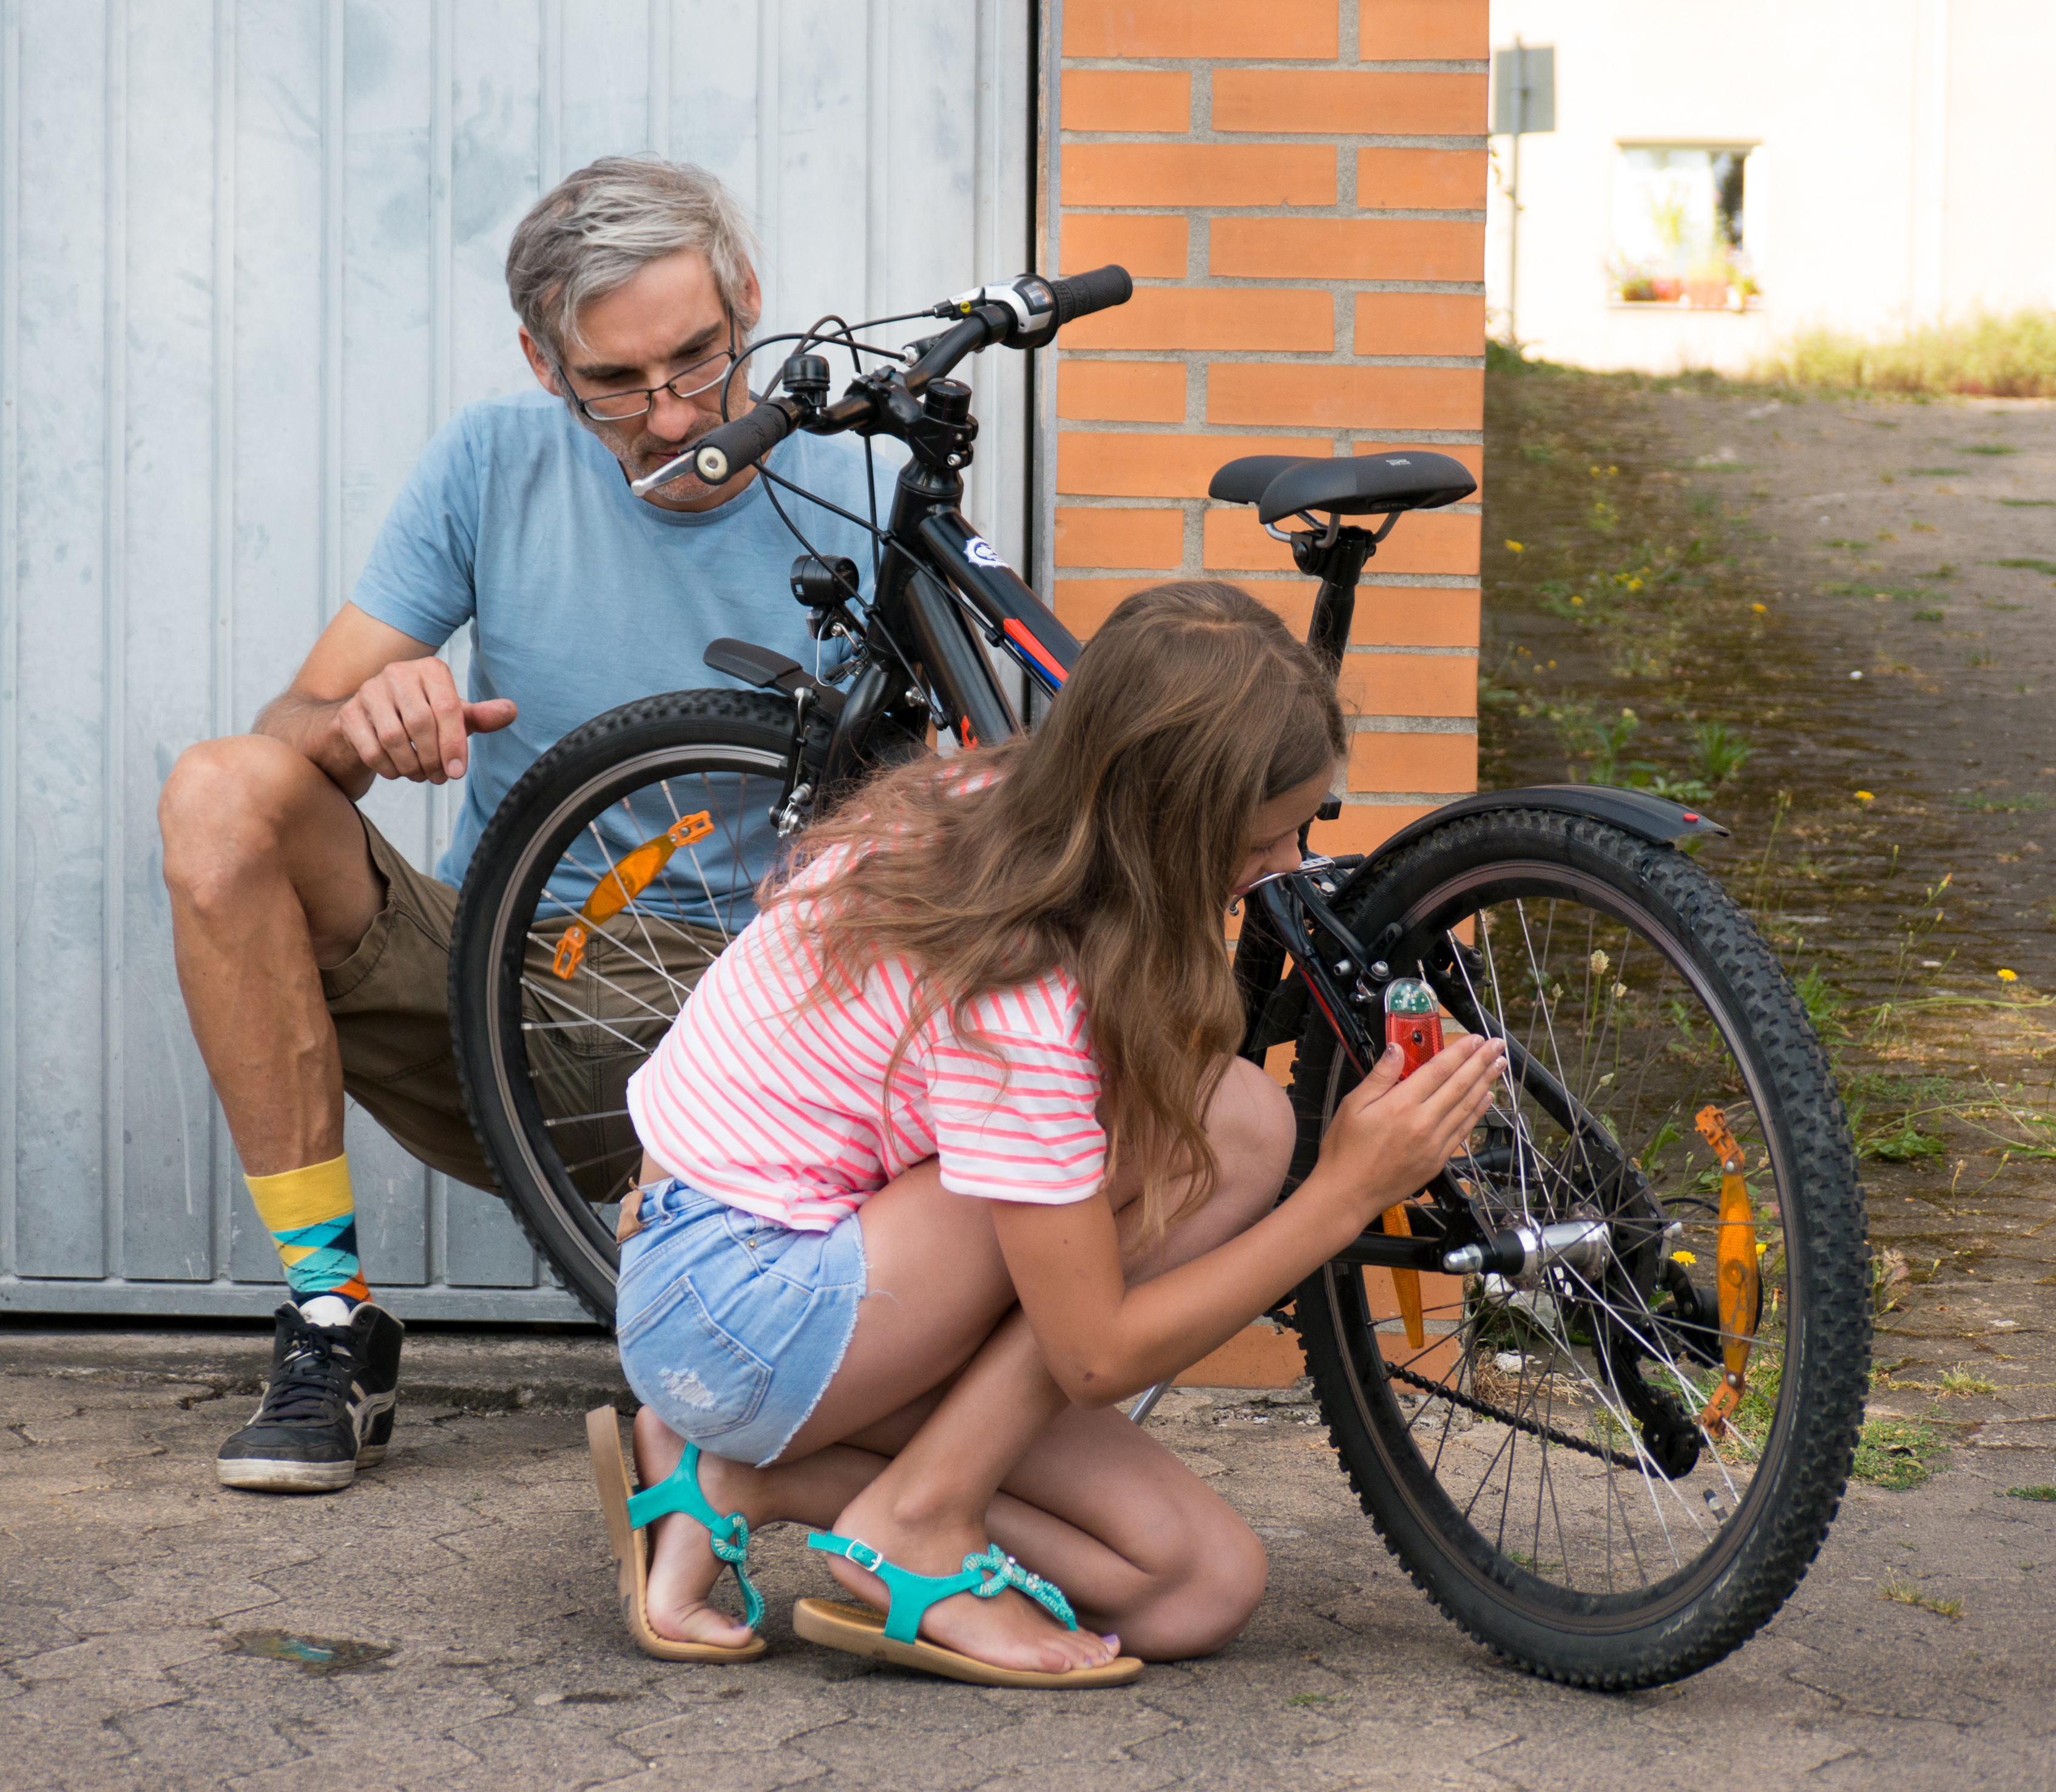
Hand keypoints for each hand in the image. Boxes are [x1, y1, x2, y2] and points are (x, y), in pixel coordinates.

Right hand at [335, 655, 515, 786]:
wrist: (368, 723)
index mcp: (430, 669)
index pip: (448, 708)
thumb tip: (511, 711)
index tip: (457, 772)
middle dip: (433, 758)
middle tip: (440, 777)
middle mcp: (398, 673)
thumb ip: (480, 716)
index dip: (455, 744)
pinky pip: (371, 749)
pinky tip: (397, 772)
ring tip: (420, 775)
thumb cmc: (419, 718)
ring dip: (411, 766)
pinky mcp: (347, 714)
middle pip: (421, 723)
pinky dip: (388, 768)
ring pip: (394, 737)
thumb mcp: (453, 717)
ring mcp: (368, 691)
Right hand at [1311, 1033, 1504, 1224]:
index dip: (1459, 1052)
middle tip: (1497, 1045)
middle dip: (1481, 1062)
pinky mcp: (1437, 1160)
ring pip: (1466, 1106)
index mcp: (1401, 1105)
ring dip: (1485, 1083)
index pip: (1438, 1069)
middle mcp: (1423, 1122)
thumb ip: (1379, 1075)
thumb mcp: (1352, 1105)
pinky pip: (1463, 1130)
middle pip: (1459, 1085)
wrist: (1348, 1194)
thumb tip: (1396, 1049)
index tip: (1474, 1038)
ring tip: (1498, 1065)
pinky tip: (1485, 1098)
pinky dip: (1477, 1112)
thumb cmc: (1345, 1151)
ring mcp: (1434, 1143)